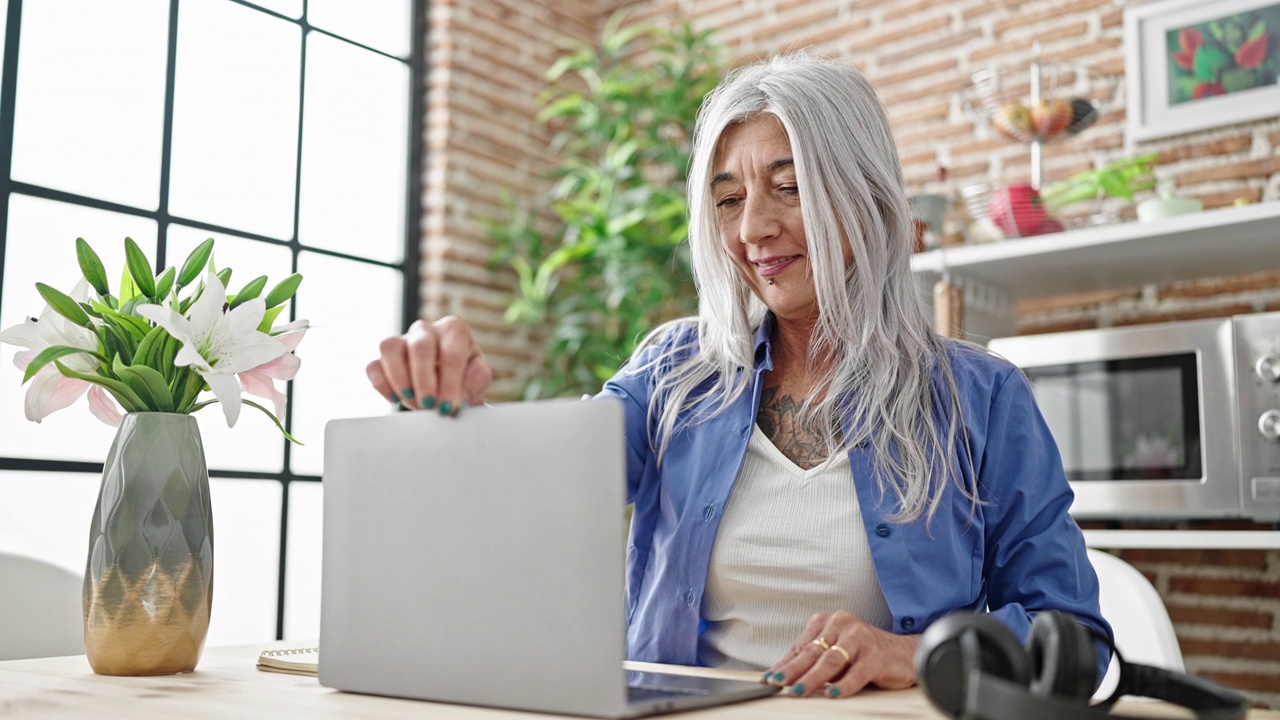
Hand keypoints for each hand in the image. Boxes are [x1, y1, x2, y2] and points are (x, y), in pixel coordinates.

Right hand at [366, 316, 492, 414]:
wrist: (447, 387)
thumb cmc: (465, 379)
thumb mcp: (478, 379)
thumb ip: (475, 382)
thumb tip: (459, 394)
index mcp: (454, 330)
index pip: (451, 352)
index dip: (450, 382)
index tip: (450, 407)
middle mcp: (425, 330)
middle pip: (420, 346)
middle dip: (424, 379)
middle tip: (429, 405)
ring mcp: (401, 341)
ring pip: (390, 348)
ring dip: (399, 378)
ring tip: (411, 400)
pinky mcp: (382, 358)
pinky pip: (373, 366)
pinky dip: (382, 385)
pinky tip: (395, 399)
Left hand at [764, 611, 918, 698]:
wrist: (905, 654)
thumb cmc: (865, 653)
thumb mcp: (836, 652)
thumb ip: (814, 660)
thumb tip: (785, 676)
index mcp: (829, 621)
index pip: (802, 645)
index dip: (784, 663)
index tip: (769, 678)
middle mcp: (843, 625)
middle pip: (813, 652)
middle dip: (792, 670)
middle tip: (777, 683)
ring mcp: (860, 638)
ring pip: (831, 661)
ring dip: (812, 678)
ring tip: (798, 691)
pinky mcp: (876, 655)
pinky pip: (857, 673)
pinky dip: (843, 685)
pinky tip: (832, 694)